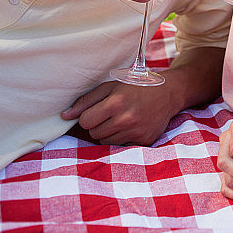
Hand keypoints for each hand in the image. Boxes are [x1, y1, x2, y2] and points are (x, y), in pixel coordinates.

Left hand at [61, 78, 176, 144]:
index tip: (97, 110)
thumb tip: (64, 116)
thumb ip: (86, 101)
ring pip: (105, 141)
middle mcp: (126, 119)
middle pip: (94, 133)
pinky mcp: (144, 141)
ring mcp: (136, 131)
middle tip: (111, 114)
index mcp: (116, 103)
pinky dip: (122, 138)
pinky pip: (121, 146)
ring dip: (109, 132)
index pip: (85, 121)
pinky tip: (131, 126)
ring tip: (121, 119)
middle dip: (98, 124)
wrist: (168, 93)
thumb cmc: (135, 86)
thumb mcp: (111, 86)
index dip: (88, 116)